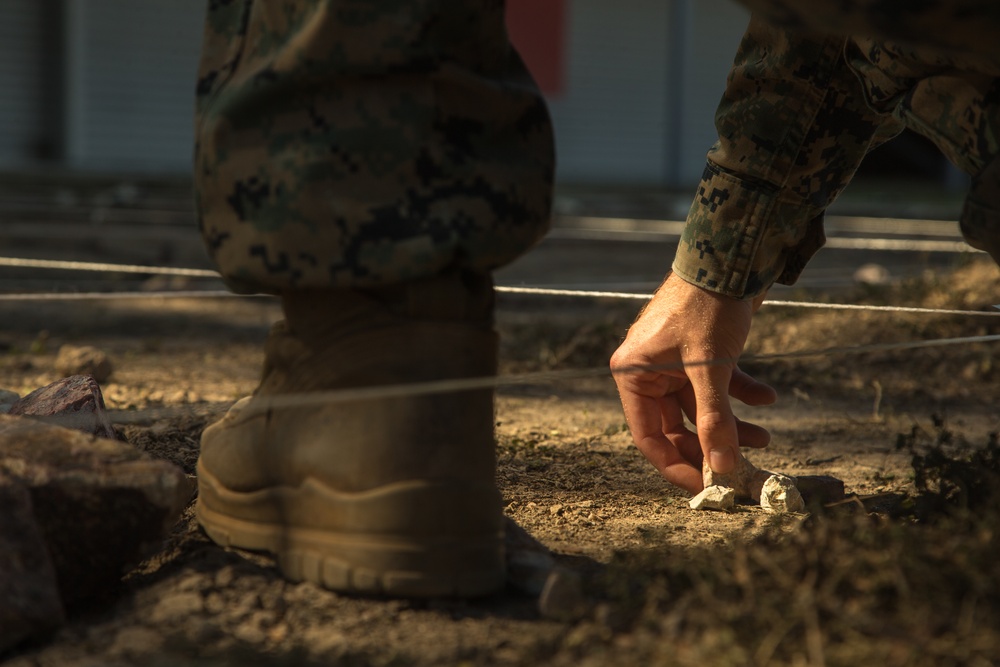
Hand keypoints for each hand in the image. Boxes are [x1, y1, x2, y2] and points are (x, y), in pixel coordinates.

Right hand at [610, 273, 775, 493]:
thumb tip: (724, 468)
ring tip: (766, 436)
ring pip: (701, 408)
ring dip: (733, 424)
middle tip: (744, 468)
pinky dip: (740, 395)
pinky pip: (715, 386)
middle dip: (713, 444)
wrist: (729, 256)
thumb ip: (715, 420)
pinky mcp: (697, 353)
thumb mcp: (711, 368)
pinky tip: (768, 397)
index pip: (649, 437)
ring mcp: (673, 362)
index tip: (708, 487)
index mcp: (633, 373)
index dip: (678, 465)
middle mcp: (648, 371)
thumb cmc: (707, 306)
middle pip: (677, 426)